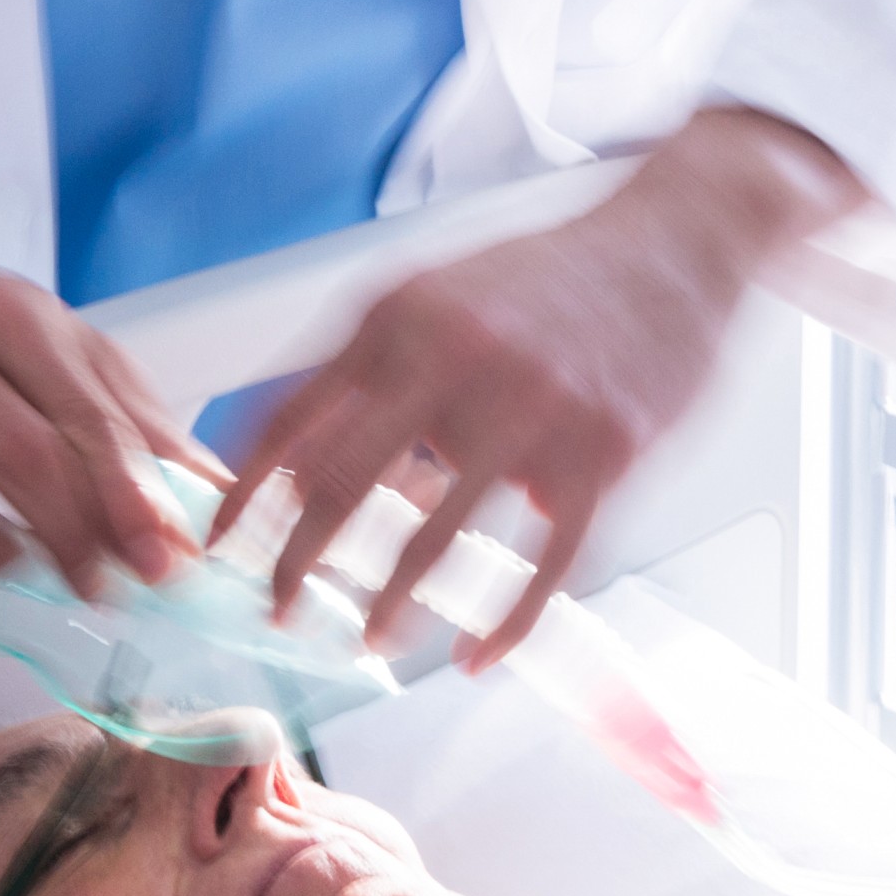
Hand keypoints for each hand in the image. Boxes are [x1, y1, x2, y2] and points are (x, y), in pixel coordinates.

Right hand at [0, 227, 190, 591]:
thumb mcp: (65, 348)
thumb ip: (136, 423)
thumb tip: (207, 497)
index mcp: (4, 313)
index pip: (81, 418)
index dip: (130, 501)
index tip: (162, 561)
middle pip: (16, 460)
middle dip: (71, 540)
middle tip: (97, 582)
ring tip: (18, 558)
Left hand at [222, 110, 864, 655]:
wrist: (675, 241)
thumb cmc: (552, 276)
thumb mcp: (441, 291)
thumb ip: (374, 366)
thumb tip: (305, 462)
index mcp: (402, 317)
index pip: (295, 416)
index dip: (245, 490)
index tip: (220, 542)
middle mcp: (457, 361)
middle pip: (347, 485)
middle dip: (298, 563)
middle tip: (278, 609)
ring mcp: (533, 411)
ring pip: (438, 536)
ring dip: (392, 605)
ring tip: (370, 642)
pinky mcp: (603, 454)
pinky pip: (543, 563)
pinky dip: (505, 623)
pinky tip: (477, 654)